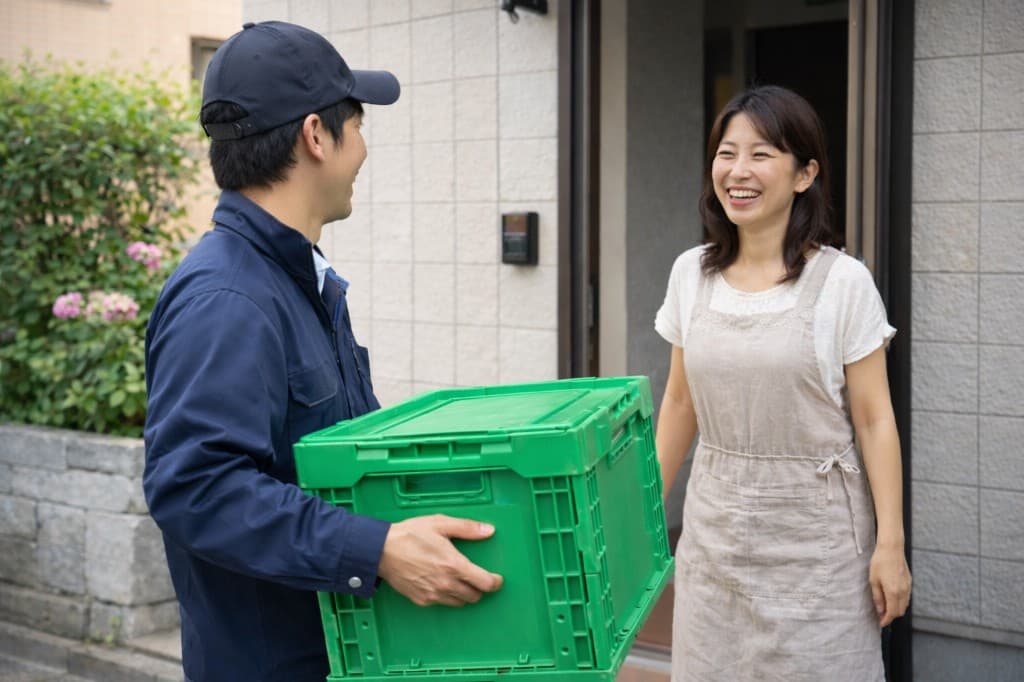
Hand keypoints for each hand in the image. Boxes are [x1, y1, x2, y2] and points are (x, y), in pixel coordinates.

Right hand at [377, 514, 503, 606]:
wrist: (381, 550)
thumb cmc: (410, 534)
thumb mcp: (440, 523)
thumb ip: (467, 528)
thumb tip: (489, 530)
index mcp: (454, 565)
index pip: (485, 583)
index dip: (495, 582)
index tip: (496, 579)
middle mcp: (446, 583)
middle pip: (474, 596)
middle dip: (479, 588)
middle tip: (476, 577)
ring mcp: (433, 594)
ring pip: (460, 602)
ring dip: (464, 594)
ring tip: (459, 580)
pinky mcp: (422, 600)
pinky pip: (442, 603)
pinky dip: (447, 596)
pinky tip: (441, 583)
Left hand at [869, 543, 911, 626]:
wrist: (891, 549)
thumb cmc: (880, 562)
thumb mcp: (873, 580)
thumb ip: (877, 597)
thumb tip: (879, 610)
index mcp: (893, 592)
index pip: (892, 613)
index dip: (886, 620)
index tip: (881, 623)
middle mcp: (903, 591)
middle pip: (900, 611)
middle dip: (891, 616)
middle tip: (881, 616)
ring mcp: (908, 587)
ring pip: (904, 605)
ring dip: (896, 609)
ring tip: (885, 607)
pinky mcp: (909, 582)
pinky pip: (906, 597)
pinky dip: (900, 602)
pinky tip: (892, 598)